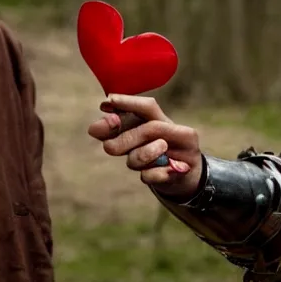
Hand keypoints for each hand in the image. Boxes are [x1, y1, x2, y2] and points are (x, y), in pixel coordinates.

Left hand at [87, 94, 202, 199]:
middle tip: (108, 147)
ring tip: (135, 162)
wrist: (186, 178)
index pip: (148, 106)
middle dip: (124, 139)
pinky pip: (154, 174)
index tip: (107, 102)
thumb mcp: (138, 140)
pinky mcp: (184, 172)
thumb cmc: (156, 154)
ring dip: (135, 159)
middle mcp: (176, 132)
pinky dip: (147, 176)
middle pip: (148, 128)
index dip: (127, 102)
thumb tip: (94, 127)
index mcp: (164, 120)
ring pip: (149, 152)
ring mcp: (183, 151)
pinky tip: (150, 174)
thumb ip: (118, 131)